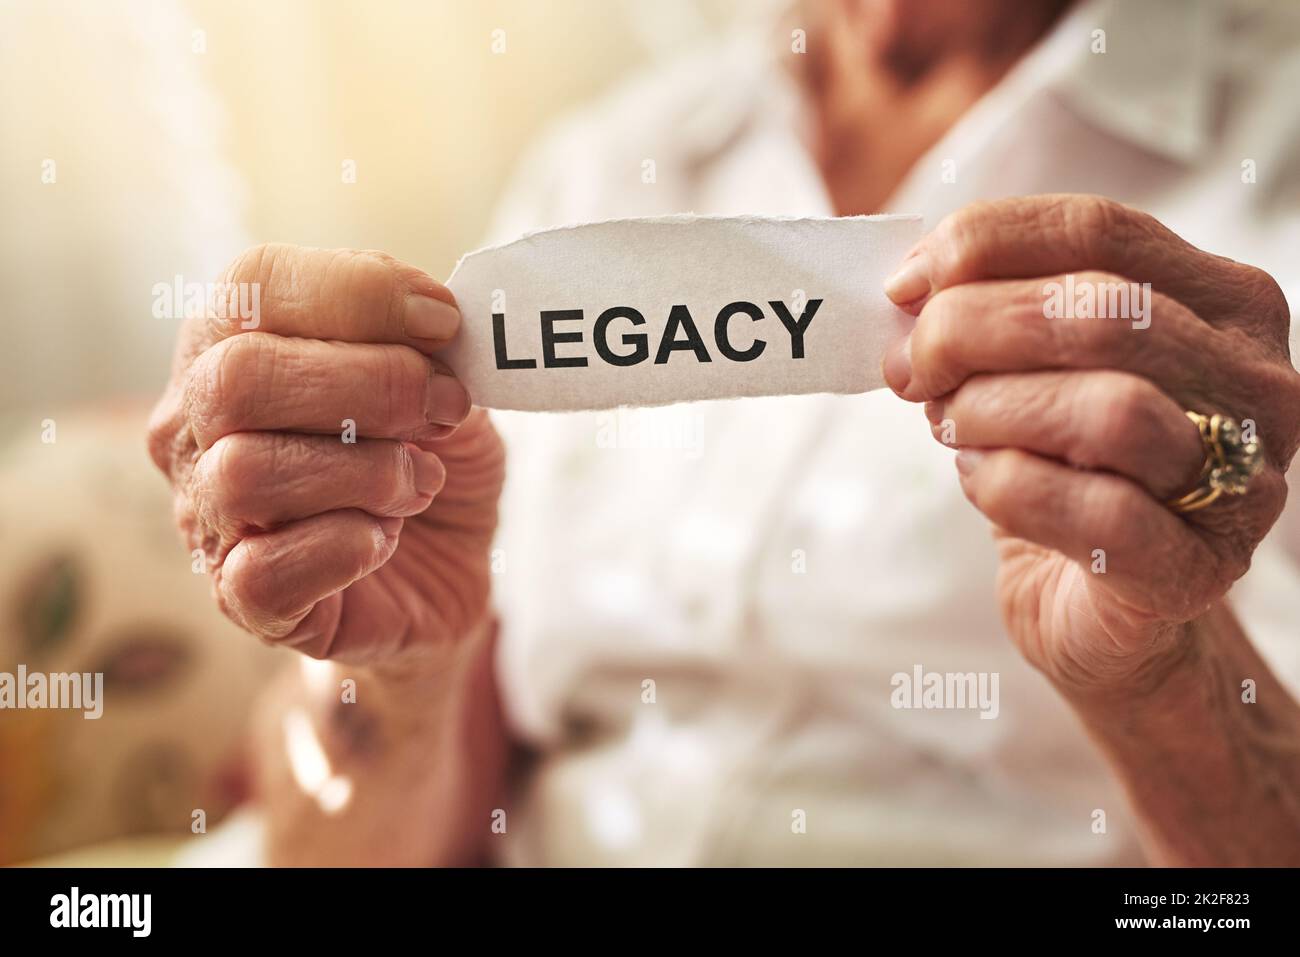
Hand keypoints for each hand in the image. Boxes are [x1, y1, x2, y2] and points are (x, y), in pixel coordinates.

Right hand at [148, 244, 503, 664]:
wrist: (444, 577)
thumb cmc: (430, 463)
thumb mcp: (450, 389)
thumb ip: (433, 351)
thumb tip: (430, 327)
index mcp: (236, 343)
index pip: (255, 283)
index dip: (359, 293)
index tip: (445, 323)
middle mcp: (197, 424)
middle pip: (237, 377)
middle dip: (369, 384)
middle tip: (443, 410)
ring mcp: (208, 515)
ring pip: (246, 473)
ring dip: (366, 473)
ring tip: (418, 482)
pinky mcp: (240, 599)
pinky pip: (263, 570)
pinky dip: (344, 547)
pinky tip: (383, 539)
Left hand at [882, 195, 1299, 694]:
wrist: (1102, 610)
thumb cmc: (1064, 473)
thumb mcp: (1034, 371)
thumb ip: (991, 317)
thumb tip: (908, 291)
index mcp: (1222, 302)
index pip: (1098, 229)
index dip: (982, 245)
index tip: (903, 284)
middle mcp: (1254, 381)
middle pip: (1099, 311)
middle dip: (969, 330)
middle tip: (912, 370)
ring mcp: (1241, 480)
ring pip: (1108, 409)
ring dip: (991, 411)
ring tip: (952, 429)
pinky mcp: (1196, 570)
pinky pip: (1097, 513)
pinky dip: (1011, 488)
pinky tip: (981, 482)